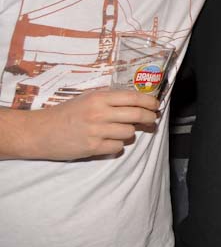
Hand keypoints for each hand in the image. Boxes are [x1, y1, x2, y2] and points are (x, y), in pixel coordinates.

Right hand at [26, 89, 159, 159]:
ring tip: (119, 131)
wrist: (39, 131)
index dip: (149, 102)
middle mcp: (99, 113)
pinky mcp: (92, 148)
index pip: (133, 98)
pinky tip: (108, 142)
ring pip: (129, 133)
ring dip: (129, 133)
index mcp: (99, 98)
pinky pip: (117, 148)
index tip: (156, 105)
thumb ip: (109, 99)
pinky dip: (116, 146)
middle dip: (149, 118)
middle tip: (152, 120)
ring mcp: (96, 131)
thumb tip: (136, 101)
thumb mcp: (86, 98)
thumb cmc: (65, 113)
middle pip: (137, 115)